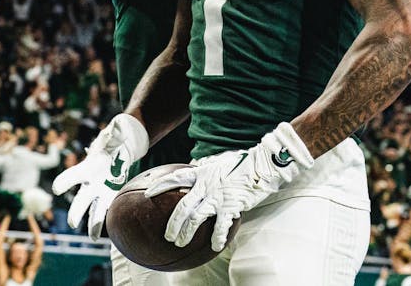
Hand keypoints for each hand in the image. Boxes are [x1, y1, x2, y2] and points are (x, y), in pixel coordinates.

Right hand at [51, 113, 148, 238]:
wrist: (119, 149)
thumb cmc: (113, 141)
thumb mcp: (114, 134)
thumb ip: (114, 133)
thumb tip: (118, 127)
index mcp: (88, 167)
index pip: (74, 175)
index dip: (66, 181)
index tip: (57, 188)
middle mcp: (91, 181)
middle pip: (81, 197)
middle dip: (78, 210)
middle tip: (73, 223)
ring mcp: (99, 189)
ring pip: (93, 208)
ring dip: (93, 222)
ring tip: (92, 237)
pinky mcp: (109, 194)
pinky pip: (105, 209)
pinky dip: (102, 221)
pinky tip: (99, 235)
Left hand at [145, 122, 312, 251]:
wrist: (262, 164)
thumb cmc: (242, 163)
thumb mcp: (219, 162)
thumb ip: (206, 169)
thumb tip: (197, 168)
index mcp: (202, 173)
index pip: (176, 178)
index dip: (160, 185)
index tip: (147, 193)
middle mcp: (206, 186)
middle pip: (182, 207)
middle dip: (172, 224)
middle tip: (167, 236)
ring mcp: (217, 197)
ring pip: (195, 218)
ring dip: (186, 233)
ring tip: (180, 243)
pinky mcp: (231, 206)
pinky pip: (220, 226)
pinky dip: (216, 237)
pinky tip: (214, 247)